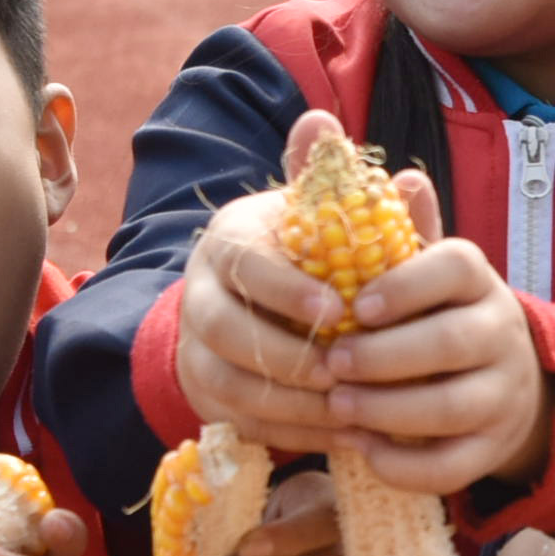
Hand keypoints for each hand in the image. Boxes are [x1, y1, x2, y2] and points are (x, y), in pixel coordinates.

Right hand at [169, 121, 370, 444]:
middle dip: (291, 356)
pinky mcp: (209, 399)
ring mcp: (198, 351)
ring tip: (355, 409)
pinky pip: (247, 425)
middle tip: (348, 370)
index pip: (244, 265)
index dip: (286, 289)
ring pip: (234, 385)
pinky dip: (300, 434)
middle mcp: (200, 295)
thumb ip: (325, 176)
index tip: (337, 306)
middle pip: (227, 332)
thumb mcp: (313, 214)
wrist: (258, 309)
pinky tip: (349, 435)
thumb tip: (321, 121)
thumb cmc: (302, 254)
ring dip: (297, 403)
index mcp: (227, 242)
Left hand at [313, 234, 549, 499]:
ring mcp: (502, 394)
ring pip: (451, 407)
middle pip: (449, 342)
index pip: (455, 266)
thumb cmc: (434, 314)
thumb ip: (399, 225)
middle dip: (383, 356)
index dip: (405, 285)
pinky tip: (362, 449)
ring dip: (386, 410)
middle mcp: (500, 333)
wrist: (503, 382)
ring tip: (337, 405)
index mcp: (476, 279)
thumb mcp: (419, 268)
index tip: (357, 304)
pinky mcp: (492, 448)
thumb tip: (398, 174)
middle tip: (331, 362)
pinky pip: (453, 466)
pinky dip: (404, 465)